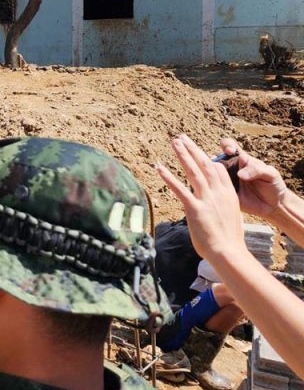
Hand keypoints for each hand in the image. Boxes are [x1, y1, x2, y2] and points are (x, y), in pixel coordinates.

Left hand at [156, 135, 246, 263]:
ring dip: (183, 155)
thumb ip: (221, 208)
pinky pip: (179, 189)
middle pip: (205, 165)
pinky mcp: (195, 208)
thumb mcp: (230, 218)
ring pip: (193, 171)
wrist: (228, 252)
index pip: (218, 171)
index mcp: (229, 195)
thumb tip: (213, 208)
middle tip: (183, 137)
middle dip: (193, 150)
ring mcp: (207, 199)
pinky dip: (168, 177)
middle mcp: (218, 193)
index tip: (198, 151)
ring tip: (174, 142)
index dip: (208, 160)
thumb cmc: (229, 240)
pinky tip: (159, 167)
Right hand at [217, 137, 292, 222]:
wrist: (273, 205)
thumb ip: (256, 170)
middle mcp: (231, 168)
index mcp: (241, 159)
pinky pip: (213, 188)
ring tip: (210, 176)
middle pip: (214, 158)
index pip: (229, 145)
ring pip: (210, 173)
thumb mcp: (270, 174)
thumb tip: (240, 174)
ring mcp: (226, 180)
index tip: (230, 151)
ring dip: (207, 173)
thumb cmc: (273, 185)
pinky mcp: (224, 193)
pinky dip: (209, 187)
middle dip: (210, 159)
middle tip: (215, 163)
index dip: (226, 145)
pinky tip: (212, 189)